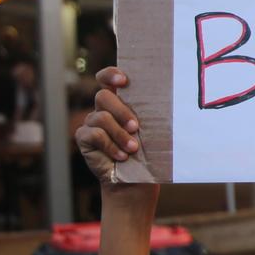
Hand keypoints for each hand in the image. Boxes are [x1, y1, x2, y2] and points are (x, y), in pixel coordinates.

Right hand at [75, 67, 146, 186]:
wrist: (136, 179)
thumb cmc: (148, 152)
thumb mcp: (152, 130)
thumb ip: (151, 114)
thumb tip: (170, 102)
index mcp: (119, 101)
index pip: (107, 79)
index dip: (111, 75)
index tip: (123, 81)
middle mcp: (103, 109)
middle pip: (103, 97)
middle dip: (121, 111)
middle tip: (136, 127)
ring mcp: (91, 123)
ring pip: (101, 117)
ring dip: (119, 134)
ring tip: (133, 149)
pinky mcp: (84, 138)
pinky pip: (95, 135)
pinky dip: (111, 146)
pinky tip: (122, 157)